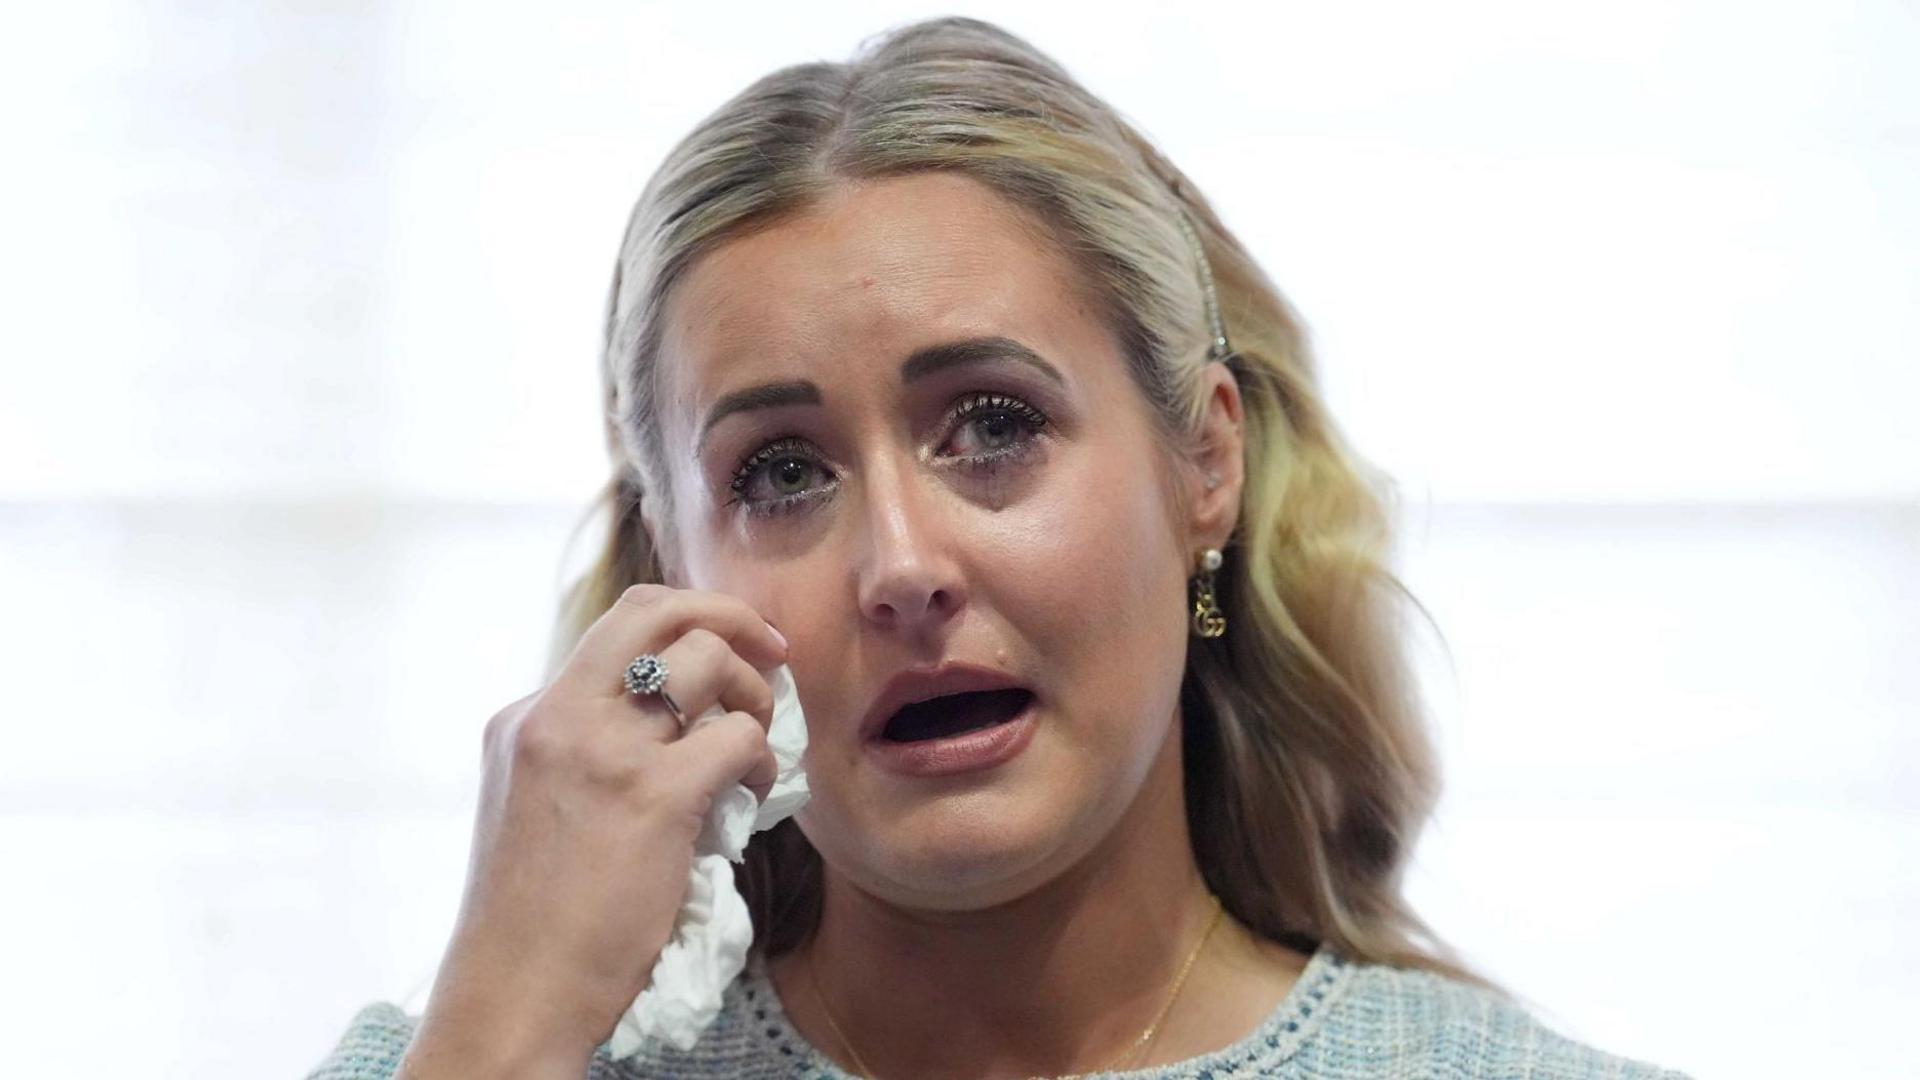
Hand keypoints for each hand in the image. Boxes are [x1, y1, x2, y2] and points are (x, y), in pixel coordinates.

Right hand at [401, 584, 788, 1072]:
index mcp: (524, 718)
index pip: (614, 632)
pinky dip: (764, 757)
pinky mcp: (652, 796)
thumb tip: (670, 730)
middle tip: (772, 648)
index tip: (724, 655)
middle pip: (654, 609)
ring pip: (705, 658)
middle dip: (727, 613)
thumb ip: (581, 756)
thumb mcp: (533, 807)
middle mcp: (556, 716)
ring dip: (754, 690)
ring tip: (758, 737)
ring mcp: (603, 751)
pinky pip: (737, 738)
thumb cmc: (532, 922)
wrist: (512, 996)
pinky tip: (757, 792)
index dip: (682, 630)